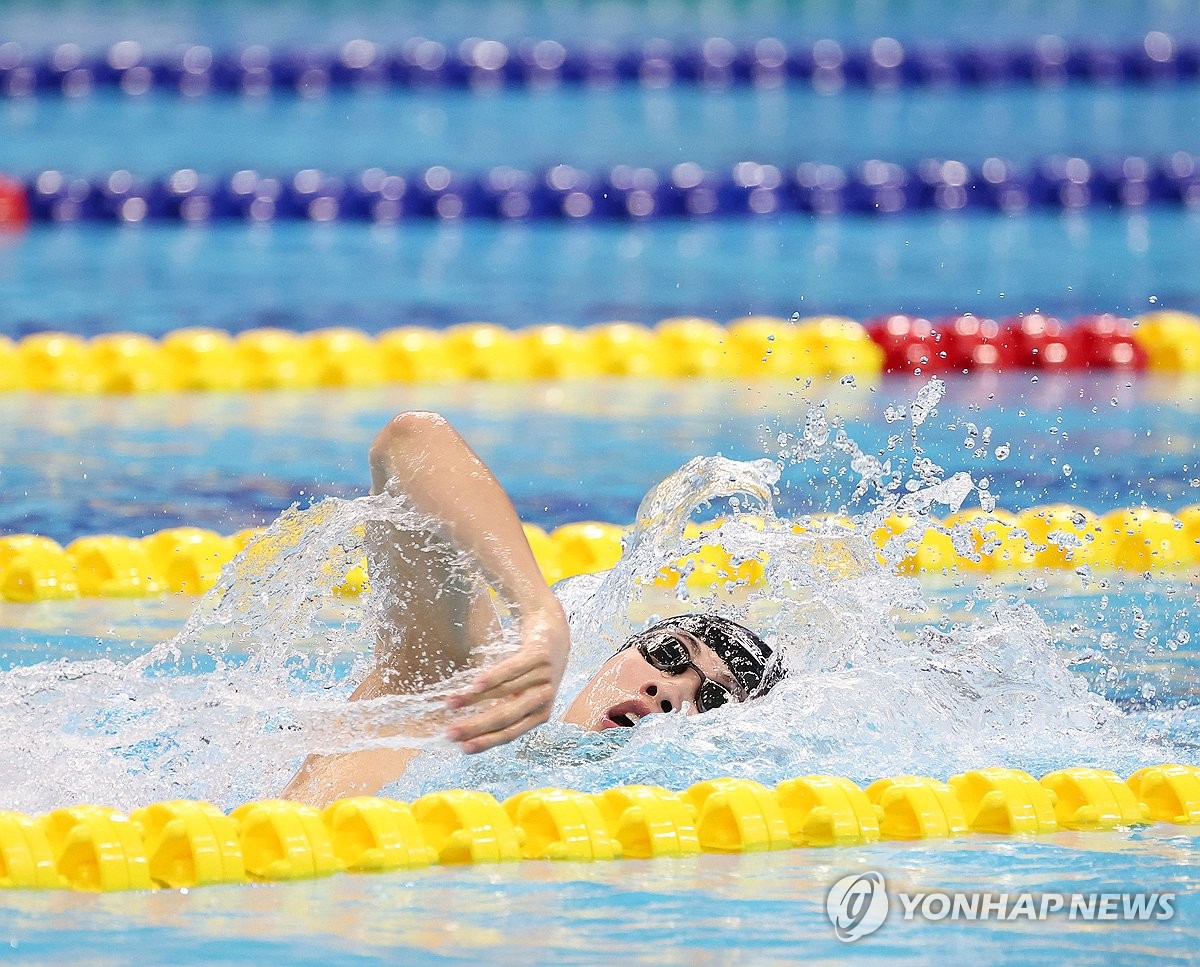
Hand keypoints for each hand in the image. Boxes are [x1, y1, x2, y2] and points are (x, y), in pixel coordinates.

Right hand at [443, 602, 569, 752]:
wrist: (554, 630)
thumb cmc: (533, 669)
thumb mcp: (523, 694)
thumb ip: (504, 709)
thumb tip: (469, 731)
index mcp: (540, 713)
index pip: (510, 733)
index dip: (486, 742)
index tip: (461, 748)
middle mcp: (544, 698)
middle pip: (505, 717)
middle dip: (475, 727)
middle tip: (450, 733)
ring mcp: (544, 676)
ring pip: (503, 692)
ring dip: (473, 699)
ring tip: (449, 703)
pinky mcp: (540, 655)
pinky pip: (513, 668)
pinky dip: (493, 678)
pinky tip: (475, 684)